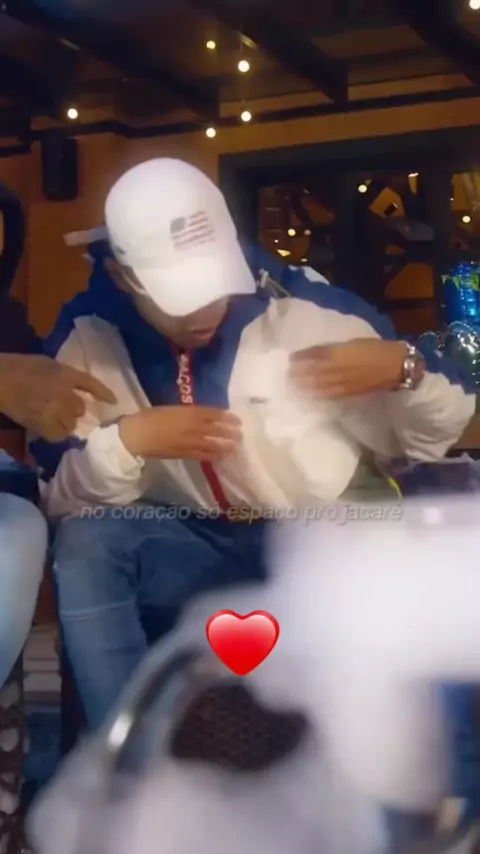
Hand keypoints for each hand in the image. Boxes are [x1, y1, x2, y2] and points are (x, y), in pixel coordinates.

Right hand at [0, 354, 116, 440]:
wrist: (1, 380)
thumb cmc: (21, 367)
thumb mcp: (48, 364)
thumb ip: (64, 376)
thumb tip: (75, 389)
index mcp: (65, 374)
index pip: (91, 384)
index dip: (104, 393)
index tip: (114, 401)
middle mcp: (64, 393)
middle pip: (80, 409)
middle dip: (74, 410)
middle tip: (62, 408)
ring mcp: (55, 410)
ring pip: (71, 424)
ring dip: (66, 423)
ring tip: (54, 419)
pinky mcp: (43, 424)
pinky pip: (59, 435)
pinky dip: (56, 433)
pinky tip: (48, 428)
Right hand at [119, 406, 241, 461]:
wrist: (138, 435)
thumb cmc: (151, 417)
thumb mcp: (172, 408)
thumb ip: (187, 412)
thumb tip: (200, 415)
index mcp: (191, 412)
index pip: (215, 415)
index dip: (228, 418)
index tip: (238, 420)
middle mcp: (195, 427)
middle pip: (219, 430)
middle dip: (231, 433)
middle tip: (241, 435)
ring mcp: (192, 442)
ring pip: (215, 445)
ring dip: (227, 446)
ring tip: (235, 447)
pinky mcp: (186, 454)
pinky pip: (205, 455)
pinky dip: (215, 456)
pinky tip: (222, 457)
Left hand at [289, 339, 406, 398]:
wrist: (396, 366)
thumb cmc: (377, 349)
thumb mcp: (355, 343)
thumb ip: (336, 349)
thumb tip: (320, 353)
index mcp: (340, 352)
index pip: (315, 354)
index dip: (302, 356)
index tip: (291, 358)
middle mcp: (338, 367)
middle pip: (313, 370)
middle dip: (299, 372)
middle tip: (286, 374)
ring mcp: (342, 381)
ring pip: (319, 383)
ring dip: (304, 385)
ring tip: (293, 385)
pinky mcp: (348, 392)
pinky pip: (329, 393)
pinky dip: (318, 394)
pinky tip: (309, 394)